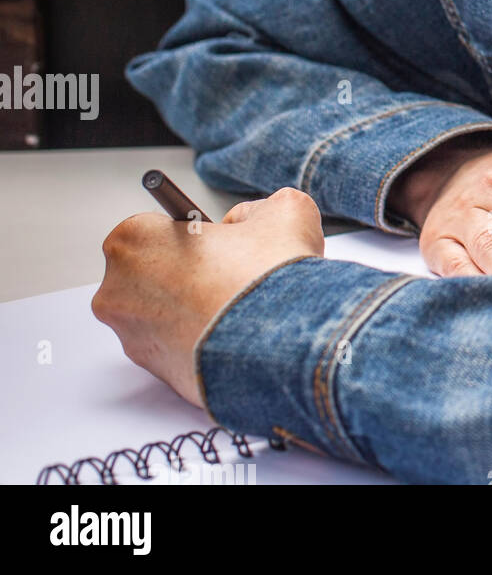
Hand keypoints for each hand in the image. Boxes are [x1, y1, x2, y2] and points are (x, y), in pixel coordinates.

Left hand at [91, 187, 324, 407]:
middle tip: (229, 272)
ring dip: (191, 307)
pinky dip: (199, 338)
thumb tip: (245, 223)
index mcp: (135, 240)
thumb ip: (253, 209)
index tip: (215, 241)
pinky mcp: (153, 374)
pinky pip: (173, 346)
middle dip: (186, 270)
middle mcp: (117, 291)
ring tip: (236, 306)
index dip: (192, 232)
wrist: (283, 345)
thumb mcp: (281, 210)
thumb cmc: (268, 277)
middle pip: (151, 270)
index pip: (155, 226)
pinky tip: (232, 332)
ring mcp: (131, 337)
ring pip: (160, 312)